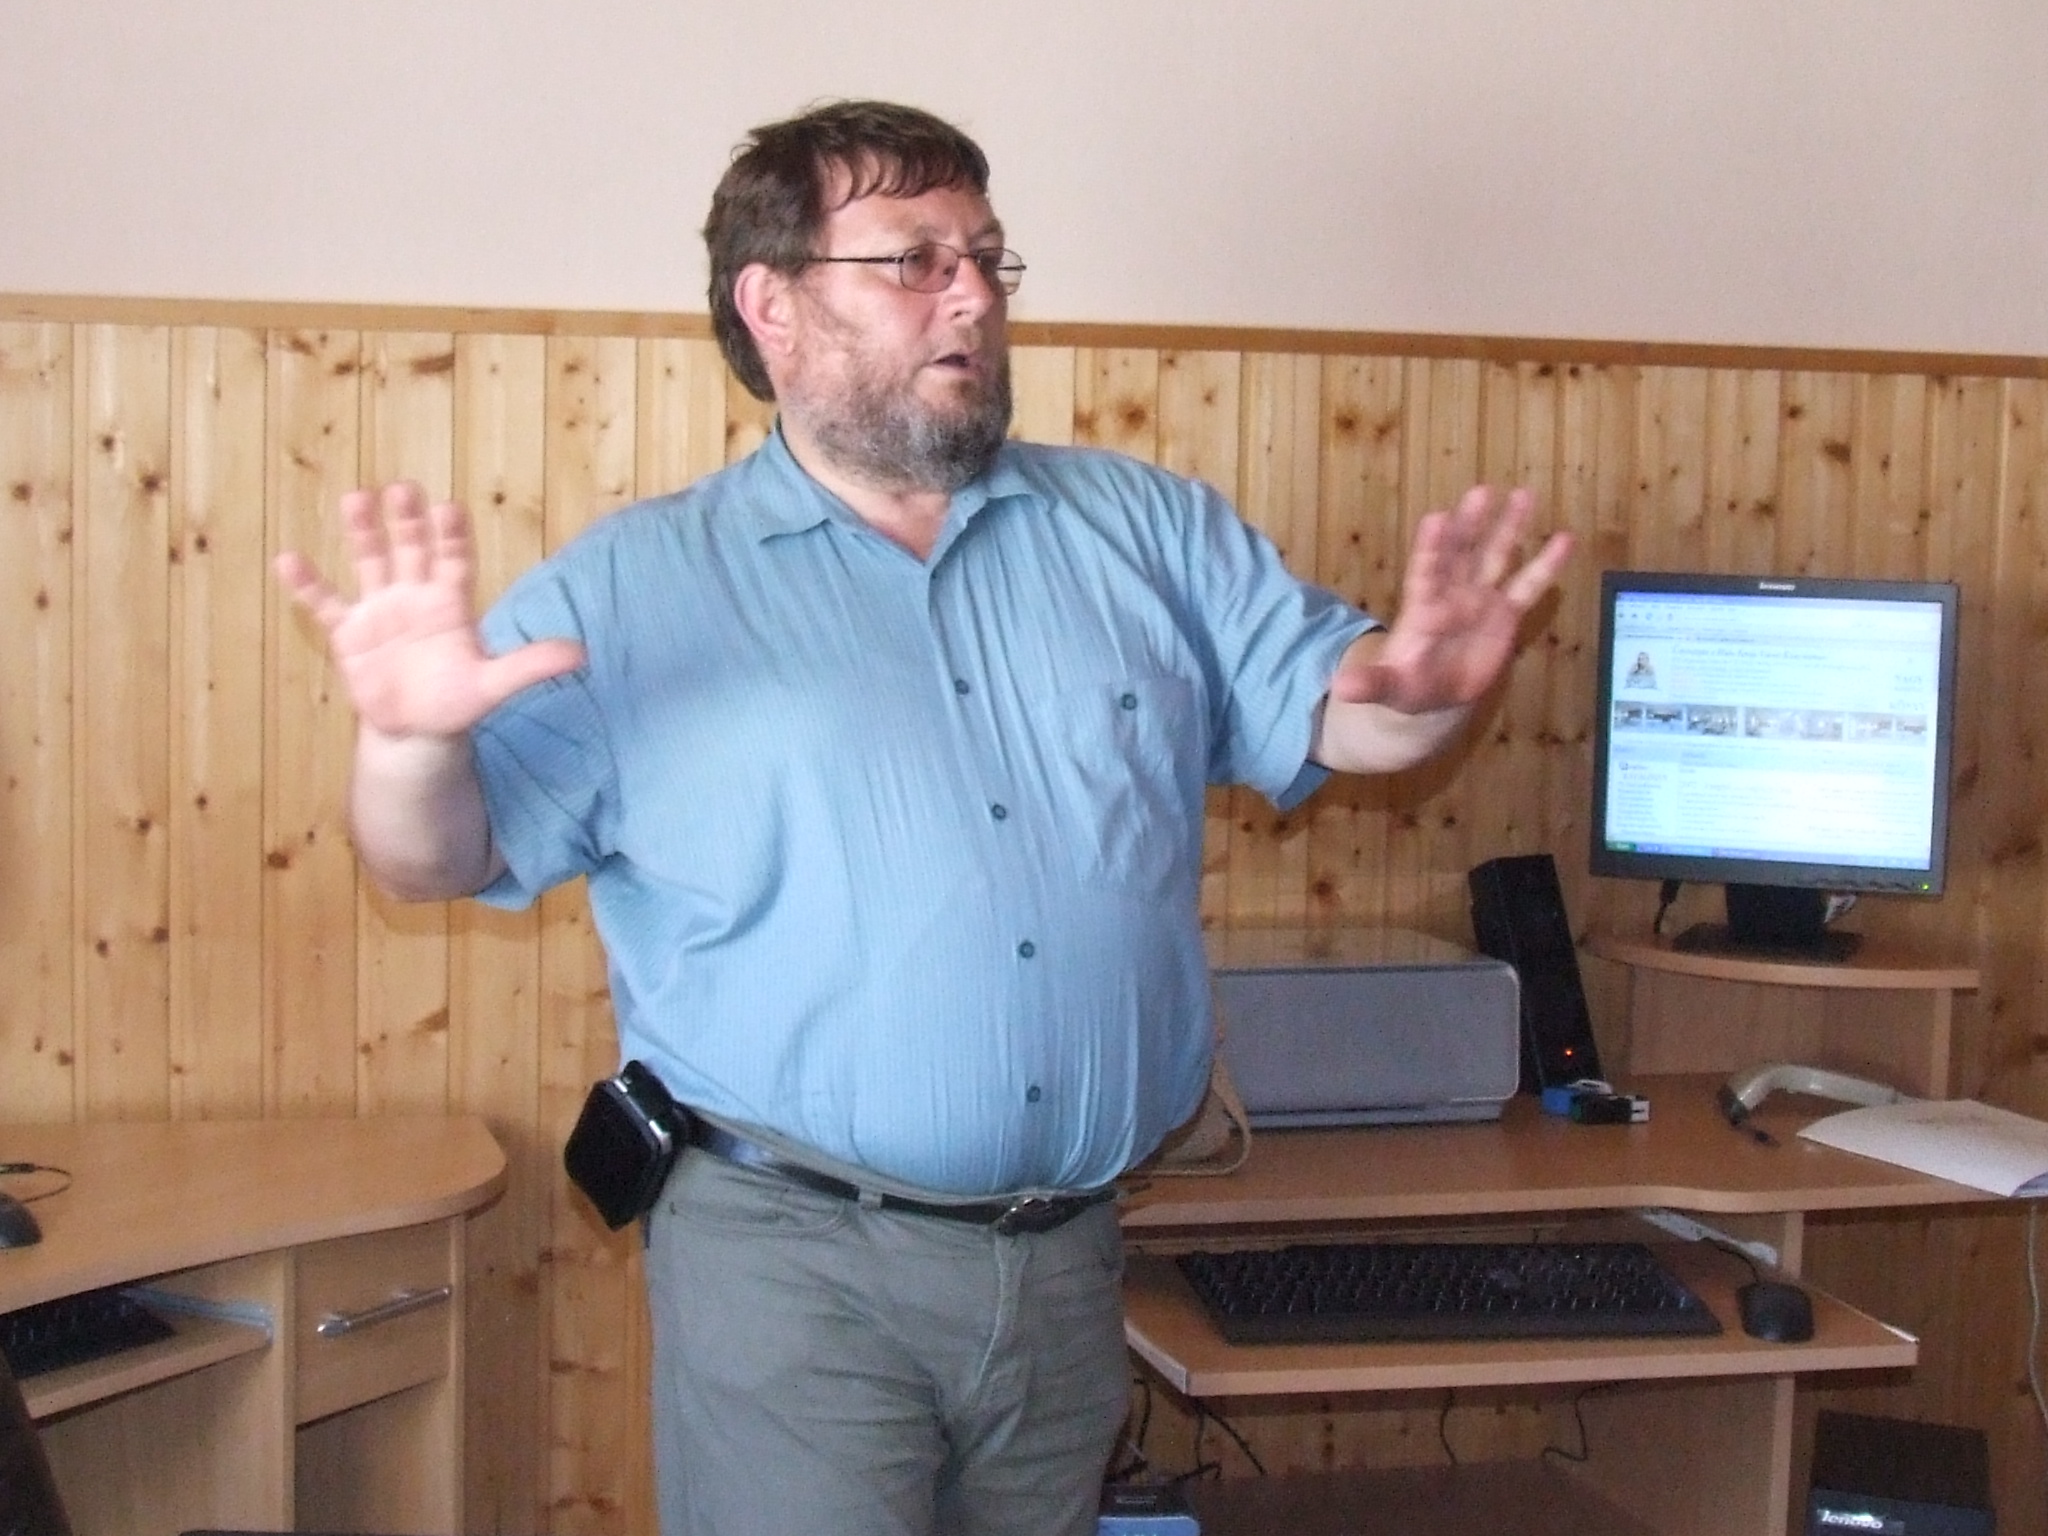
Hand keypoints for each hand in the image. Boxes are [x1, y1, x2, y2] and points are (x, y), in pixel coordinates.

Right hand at [275, 482, 583, 738]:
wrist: (416, 730)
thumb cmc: (457, 701)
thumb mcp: (494, 686)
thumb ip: (531, 665)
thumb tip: (582, 654)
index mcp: (452, 603)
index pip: (454, 561)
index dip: (451, 537)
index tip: (449, 509)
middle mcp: (415, 595)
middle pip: (411, 550)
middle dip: (407, 522)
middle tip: (403, 488)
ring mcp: (380, 609)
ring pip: (370, 562)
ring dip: (363, 533)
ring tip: (354, 498)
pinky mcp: (349, 632)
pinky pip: (325, 603)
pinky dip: (308, 585)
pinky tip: (288, 560)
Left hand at [1330, 485, 1571, 713]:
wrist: (1433, 694)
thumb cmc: (1406, 684)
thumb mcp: (1387, 687)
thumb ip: (1370, 685)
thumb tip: (1340, 689)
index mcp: (1421, 607)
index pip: (1425, 572)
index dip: (1431, 548)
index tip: (1438, 518)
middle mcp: (1452, 594)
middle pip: (1462, 552)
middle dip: (1471, 524)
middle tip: (1480, 492)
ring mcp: (1480, 599)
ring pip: (1496, 557)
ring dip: (1510, 527)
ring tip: (1524, 494)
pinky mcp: (1505, 613)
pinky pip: (1527, 586)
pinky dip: (1546, 564)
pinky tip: (1565, 539)